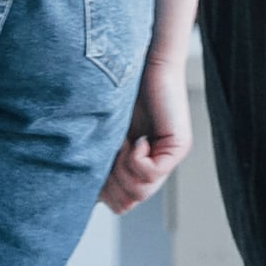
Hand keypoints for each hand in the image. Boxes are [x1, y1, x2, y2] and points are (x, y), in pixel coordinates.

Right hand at [100, 58, 190, 213]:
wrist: (135, 61)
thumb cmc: (114, 92)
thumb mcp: (100, 138)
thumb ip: (98, 165)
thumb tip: (86, 196)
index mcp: (132, 167)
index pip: (118, 205)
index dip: (102, 192)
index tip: (95, 162)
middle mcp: (152, 167)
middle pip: (127, 203)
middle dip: (110, 182)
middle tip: (110, 153)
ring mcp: (167, 159)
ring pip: (139, 192)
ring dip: (122, 169)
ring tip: (122, 143)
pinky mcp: (178, 147)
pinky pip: (151, 173)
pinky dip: (136, 159)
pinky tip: (136, 139)